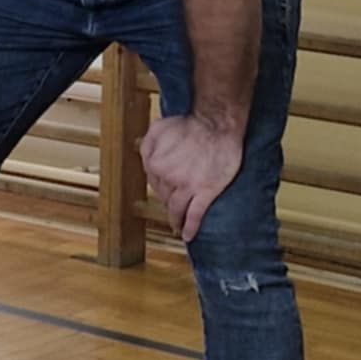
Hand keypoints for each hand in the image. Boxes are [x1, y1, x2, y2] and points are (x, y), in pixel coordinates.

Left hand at [139, 114, 243, 243]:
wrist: (216, 124)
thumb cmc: (189, 124)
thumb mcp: (158, 128)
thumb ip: (147, 144)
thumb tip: (144, 158)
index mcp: (155, 164)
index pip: (153, 182)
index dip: (160, 186)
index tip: (165, 191)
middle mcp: (168, 178)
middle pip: (165, 196)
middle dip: (168, 201)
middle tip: (173, 207)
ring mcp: (187, 187)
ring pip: (177, 209)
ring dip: (176, 220)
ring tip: (177, 226)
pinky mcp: (205, 192)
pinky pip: (195, 215)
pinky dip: (190, 227)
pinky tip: (188, 235)